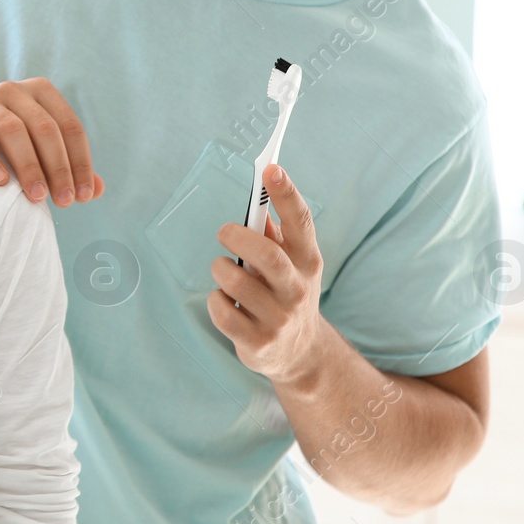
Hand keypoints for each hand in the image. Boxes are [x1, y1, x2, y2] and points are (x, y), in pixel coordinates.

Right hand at [0, 77, 103, 205]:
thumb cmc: (3, 137)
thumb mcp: (37, 143)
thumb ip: (67, 164)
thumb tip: (96, 191)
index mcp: (40, 92)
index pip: (70, 127)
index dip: (80, 163)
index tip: (83, 196)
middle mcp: (13, 91)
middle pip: (44, 128)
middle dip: (58, 167)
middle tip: (64, 202)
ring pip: (12, 129)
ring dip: (28, 165)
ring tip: (36, 196)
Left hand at [207, 165, 328, 384]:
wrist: (302, 355)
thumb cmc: (288, 294)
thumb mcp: (292, 264)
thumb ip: (276, 233)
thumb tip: (259, 197)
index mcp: (308, 262)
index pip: (301, 223)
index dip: (287, 193)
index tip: (271, 168)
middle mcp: (297, 290)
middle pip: (268, 255)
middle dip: (238, 237)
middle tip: (224, 232)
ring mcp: (279, 319)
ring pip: (236, 282)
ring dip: (221, 270)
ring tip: (224, 270)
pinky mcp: (258, 343)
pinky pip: (222, 313)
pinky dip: (215, 301)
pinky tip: (223, 301)